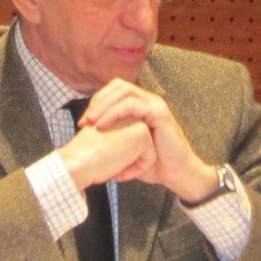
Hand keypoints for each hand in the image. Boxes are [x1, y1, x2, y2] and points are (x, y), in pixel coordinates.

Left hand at [78, 78, 218, 200]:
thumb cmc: (153, 163)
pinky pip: (133, 105)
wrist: (176, 174)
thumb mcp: (128, 146)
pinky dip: (114, 112)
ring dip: (103, 104)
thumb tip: (88, 136)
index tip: (83, 122)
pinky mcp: (159, 113)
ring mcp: (155, 105)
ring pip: (124, 91)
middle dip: (98, 101)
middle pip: (118, 86)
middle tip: (85, 120)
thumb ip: (114, 137)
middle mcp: (149, 100)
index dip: (97, 102)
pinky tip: (103, 125)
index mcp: (142, 105)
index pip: (115, 90)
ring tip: (91, 121)